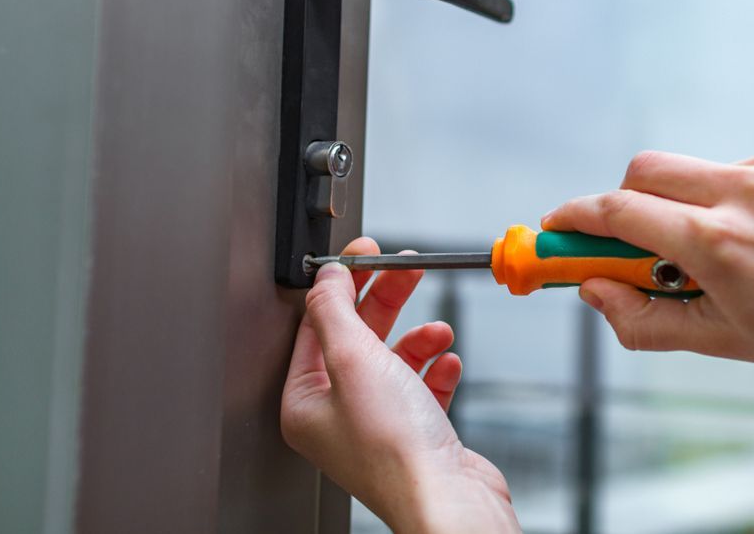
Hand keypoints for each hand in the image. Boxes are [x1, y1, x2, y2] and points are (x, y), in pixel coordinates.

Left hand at [280, 238, 518, 532]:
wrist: (447, 499)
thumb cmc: (396, 449)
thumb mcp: (355, 360)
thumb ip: (336, 310)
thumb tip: (326, 276)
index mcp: (306, 403)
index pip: (317, 327)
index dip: (343, 285)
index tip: (365, 254)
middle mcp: (337, 416)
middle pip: (359, 337)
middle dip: (386, 300)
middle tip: (407, 267)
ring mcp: (377, 425)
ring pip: (394, 359)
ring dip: (419, 338)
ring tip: (439, 331)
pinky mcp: (415, 433)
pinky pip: (422, 386)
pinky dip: (436, 369)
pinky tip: (447, 364)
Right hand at [543, 146, 753, 383]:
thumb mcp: (722, 342)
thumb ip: (642, 319)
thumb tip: (592, 291)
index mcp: (718, 243)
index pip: (617, 212)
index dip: (574, 219)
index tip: (554, 229)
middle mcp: (742, 193)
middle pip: (642, 170)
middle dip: (621, 202)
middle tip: (630, 243)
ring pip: (691, 171)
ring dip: (684, 205)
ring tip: (724, 251)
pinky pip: (737, 168)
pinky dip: (731, 197)